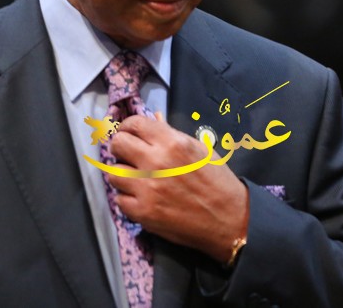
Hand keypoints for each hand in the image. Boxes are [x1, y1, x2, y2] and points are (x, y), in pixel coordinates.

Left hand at [107, 113, 248, 262]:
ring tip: (136, 179)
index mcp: (172, 142)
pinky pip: (118, 200)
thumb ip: (171, 135)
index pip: (133, 124)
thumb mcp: (199, 149)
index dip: (128, 127)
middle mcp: (155, 162)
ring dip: (123, 175)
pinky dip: (128, 199)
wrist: (229, 219)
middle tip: (129, 155)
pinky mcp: (142, 212)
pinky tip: (142, 199)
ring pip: (113, 173)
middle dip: (121, 148)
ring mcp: (146, 188)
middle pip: (117, 144)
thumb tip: (152, 121)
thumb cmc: (218, 181)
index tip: (129, 133)